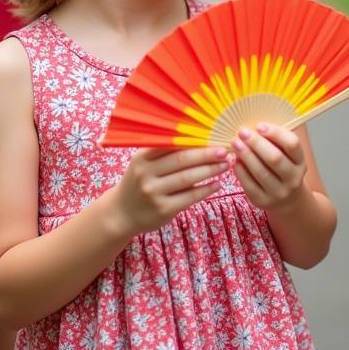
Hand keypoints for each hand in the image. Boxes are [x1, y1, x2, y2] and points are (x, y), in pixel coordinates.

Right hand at [112, 146, 227, 236]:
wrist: (122, 213)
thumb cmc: (140, 182)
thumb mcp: (144, 163)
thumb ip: (164, 153)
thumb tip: (200, 140)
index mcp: (143, 157)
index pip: (172, 145)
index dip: (195, 141)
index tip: (214, 136)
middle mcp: (146, 173)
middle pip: (182, 160)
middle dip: (206, 154)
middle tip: (225, 150)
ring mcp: (154, 192)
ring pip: (188, 178)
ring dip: (210, 170)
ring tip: (226, 165)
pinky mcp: (163, 209)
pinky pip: (189, 197)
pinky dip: (205, 190)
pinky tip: (217, 184)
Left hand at [230, 124, 306, 211]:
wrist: (287, 199)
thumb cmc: (282, 167)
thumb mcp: (286, 154)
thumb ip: (275, 140)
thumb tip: (254, 125)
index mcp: (300, 162)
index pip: (292, 145)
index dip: (276, 133)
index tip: (260, 125)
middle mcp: (293, 178)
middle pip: (275, 158)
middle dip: (256, 143)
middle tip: (242, 132)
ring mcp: (279, 192)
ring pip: (260, 172)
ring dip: (246, 155)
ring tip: (235, 143)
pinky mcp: (263, 201)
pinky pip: (249, 184)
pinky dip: (240, 170)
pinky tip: (235, 160)